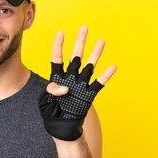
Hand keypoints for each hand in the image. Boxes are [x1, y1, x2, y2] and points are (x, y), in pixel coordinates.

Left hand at [39, 26, 116, 140]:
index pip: (57, 58)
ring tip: (101, 41)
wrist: (62, 129)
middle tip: (84, 28)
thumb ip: (51, 91)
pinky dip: (106, 75)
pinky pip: (99, 83)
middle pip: (76, 56)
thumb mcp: (44, 102)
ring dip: (95, 54)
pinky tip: (113, 66)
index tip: (61, 33)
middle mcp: (70, 78)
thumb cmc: (50, 115)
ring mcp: (80, 85)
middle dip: (80, 42)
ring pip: (89, 66)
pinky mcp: (89, 95)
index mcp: (57, 78)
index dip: (58, 46)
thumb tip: (65, 87)